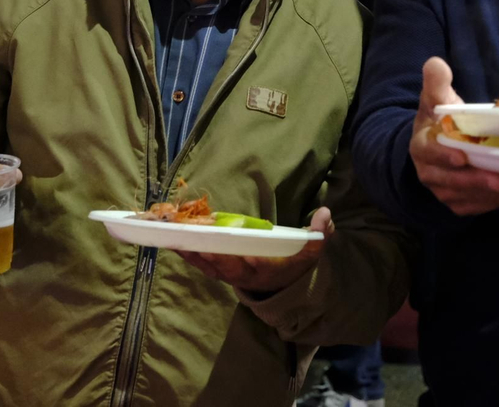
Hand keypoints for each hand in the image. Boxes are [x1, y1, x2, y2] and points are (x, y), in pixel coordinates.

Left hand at [176, 207, 331, 293]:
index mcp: (266, 270)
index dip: (239, 260)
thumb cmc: (294, 262)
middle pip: (223, 267)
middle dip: (207, 255)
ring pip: (208, 266)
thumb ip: (319, 233)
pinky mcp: (220, 272)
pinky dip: (189, 255)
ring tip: (173, 238)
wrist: (283, 284)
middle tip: (190, 240)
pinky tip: (174, 242)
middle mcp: (245, 276)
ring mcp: (230, 275)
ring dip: (191, 253)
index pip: (252, 266)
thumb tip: (325, 213)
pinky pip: (202, 265)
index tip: (225, 251)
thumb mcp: (311, 250)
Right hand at [410, 57, 498, 215]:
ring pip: (469, 197)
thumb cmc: (439, 121)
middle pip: (452, 181)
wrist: (437, 146)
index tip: (461, 156)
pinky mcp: (461, 203)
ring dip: (496, 192)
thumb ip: (436, 82)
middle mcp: (430, 173)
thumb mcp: (435, 98)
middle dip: (477, 181)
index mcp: (422, 146)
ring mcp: (445, 191)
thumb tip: (436, 64)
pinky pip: (480, 206)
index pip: (430, 153)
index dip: (444, 156)